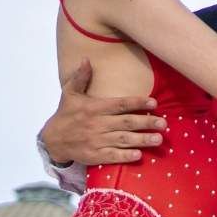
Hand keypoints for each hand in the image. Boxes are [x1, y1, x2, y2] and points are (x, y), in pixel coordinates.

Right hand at [41, 60, 164, 166]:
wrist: (52, 139)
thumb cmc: (66, 114)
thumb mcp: (70, 93)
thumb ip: (80, 77)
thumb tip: (87, 59)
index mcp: (94, 108)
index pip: (119, 104)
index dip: (137, 103)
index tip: (153, 103)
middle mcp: (97, 124)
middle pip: (126, 123)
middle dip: (146, 123)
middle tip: (164, 124)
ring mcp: (96, 141)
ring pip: (123, 140)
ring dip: (142, 140)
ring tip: (159, 139)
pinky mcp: (95, 155)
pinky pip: (113, 156)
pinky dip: (126, 156)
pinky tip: (139, 155)